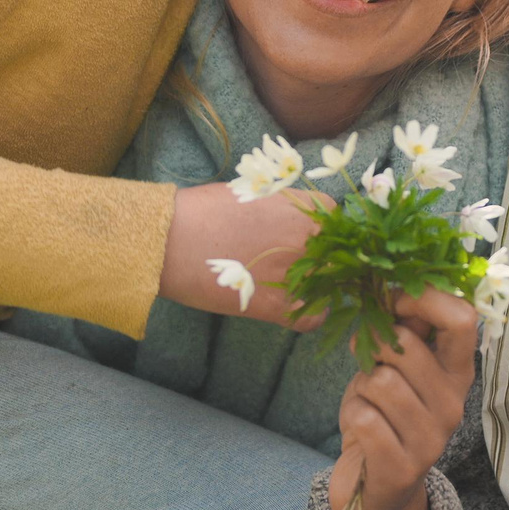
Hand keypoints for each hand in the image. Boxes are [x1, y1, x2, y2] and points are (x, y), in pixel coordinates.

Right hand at [158, 181, 323, 325]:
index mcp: (303, 207)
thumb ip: (282, 205)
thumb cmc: (205, 209)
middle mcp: (307, 239)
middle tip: (300, 263)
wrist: (171, 238)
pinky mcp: (275, 305)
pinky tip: (296, 309)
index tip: (314, 238)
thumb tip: (293, 216)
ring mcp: (294, 273)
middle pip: (337, 255)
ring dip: (318, 287)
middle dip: (324, 260)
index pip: (337, 222)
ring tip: (297, 285)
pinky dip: (310, 316)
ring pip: (329, 286)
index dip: (326, 232)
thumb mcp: (252, 192)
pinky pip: (312, 317)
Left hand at [329, 288, 477, 509]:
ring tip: (368, 400)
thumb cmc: (383, 415)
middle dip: (374, 343)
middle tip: (367, 357)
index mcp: (457, 373)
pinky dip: (353, 415)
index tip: (391, 297)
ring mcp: (431, 440)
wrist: (373, 488)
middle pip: (408, 346)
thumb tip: (395, 282)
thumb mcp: (397, 367)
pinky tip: (361, 428)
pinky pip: (365, 419)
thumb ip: (404, 328)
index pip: (463, 319)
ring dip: (361, 386)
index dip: (422, 297)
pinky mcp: (402, 469)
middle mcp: (453, 405)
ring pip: (382, 381)